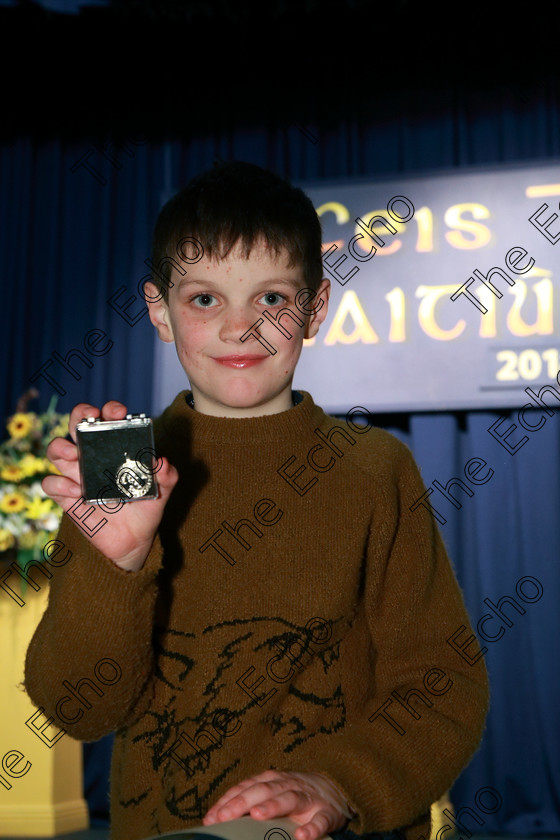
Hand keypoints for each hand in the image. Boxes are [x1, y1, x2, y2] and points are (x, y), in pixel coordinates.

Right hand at [42, 400, 178, 570]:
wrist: (133, 542)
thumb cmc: (145, 509)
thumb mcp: (161, 492)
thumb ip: (167, 477)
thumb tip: (162, 462)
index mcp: (114, 449)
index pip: (107, 420)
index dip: (110, 410)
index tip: (119, 412)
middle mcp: (92, 456)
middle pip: (76, 425)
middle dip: (80, 415)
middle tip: (90, 419)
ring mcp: (76, 475)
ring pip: (56, 449)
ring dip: (60, 447)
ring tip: (74, 454)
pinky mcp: (66, 497)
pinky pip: (51, 484)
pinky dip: (59, 484)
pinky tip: (77, 492)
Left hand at [202, 769, 354, 839]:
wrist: (336, 788)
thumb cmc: (296, 795)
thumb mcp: (274, 793)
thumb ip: (251, 802)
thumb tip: (218, 819)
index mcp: (272, 780)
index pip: (246, 786)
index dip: (228, 800)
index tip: (211, 817)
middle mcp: (288, 784)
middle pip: (263, 789)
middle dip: (242, 802)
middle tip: (225, 816)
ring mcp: (308, 797)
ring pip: (290, 798)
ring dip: (273, 806)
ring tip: (257, 816)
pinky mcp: (327, 812)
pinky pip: (320, 820)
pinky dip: (311, 827)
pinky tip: (301, 836)